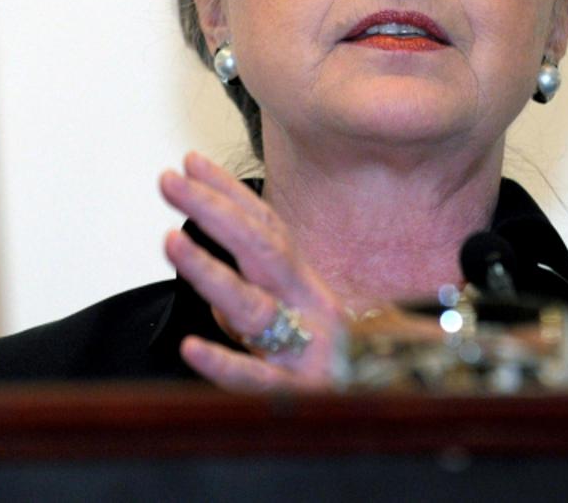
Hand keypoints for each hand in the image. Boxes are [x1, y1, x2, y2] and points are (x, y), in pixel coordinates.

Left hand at [160, 153, 342, 391]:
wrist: (396, 405)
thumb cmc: (351, 364)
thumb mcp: (309, 322)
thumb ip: (261, 303)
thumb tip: (213, 291)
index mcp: (306, 287)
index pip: (266, 228)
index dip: (229, 193)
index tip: (191, 162)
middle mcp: (307, 308)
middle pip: (260, 250)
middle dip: (214, 211)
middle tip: (170, 180)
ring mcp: (305, 351)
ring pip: (253, 308)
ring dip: (210, 272)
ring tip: (171, 240)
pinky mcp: (302, 397)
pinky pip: (260, 380)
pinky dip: (226, 364)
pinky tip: (192, 348)